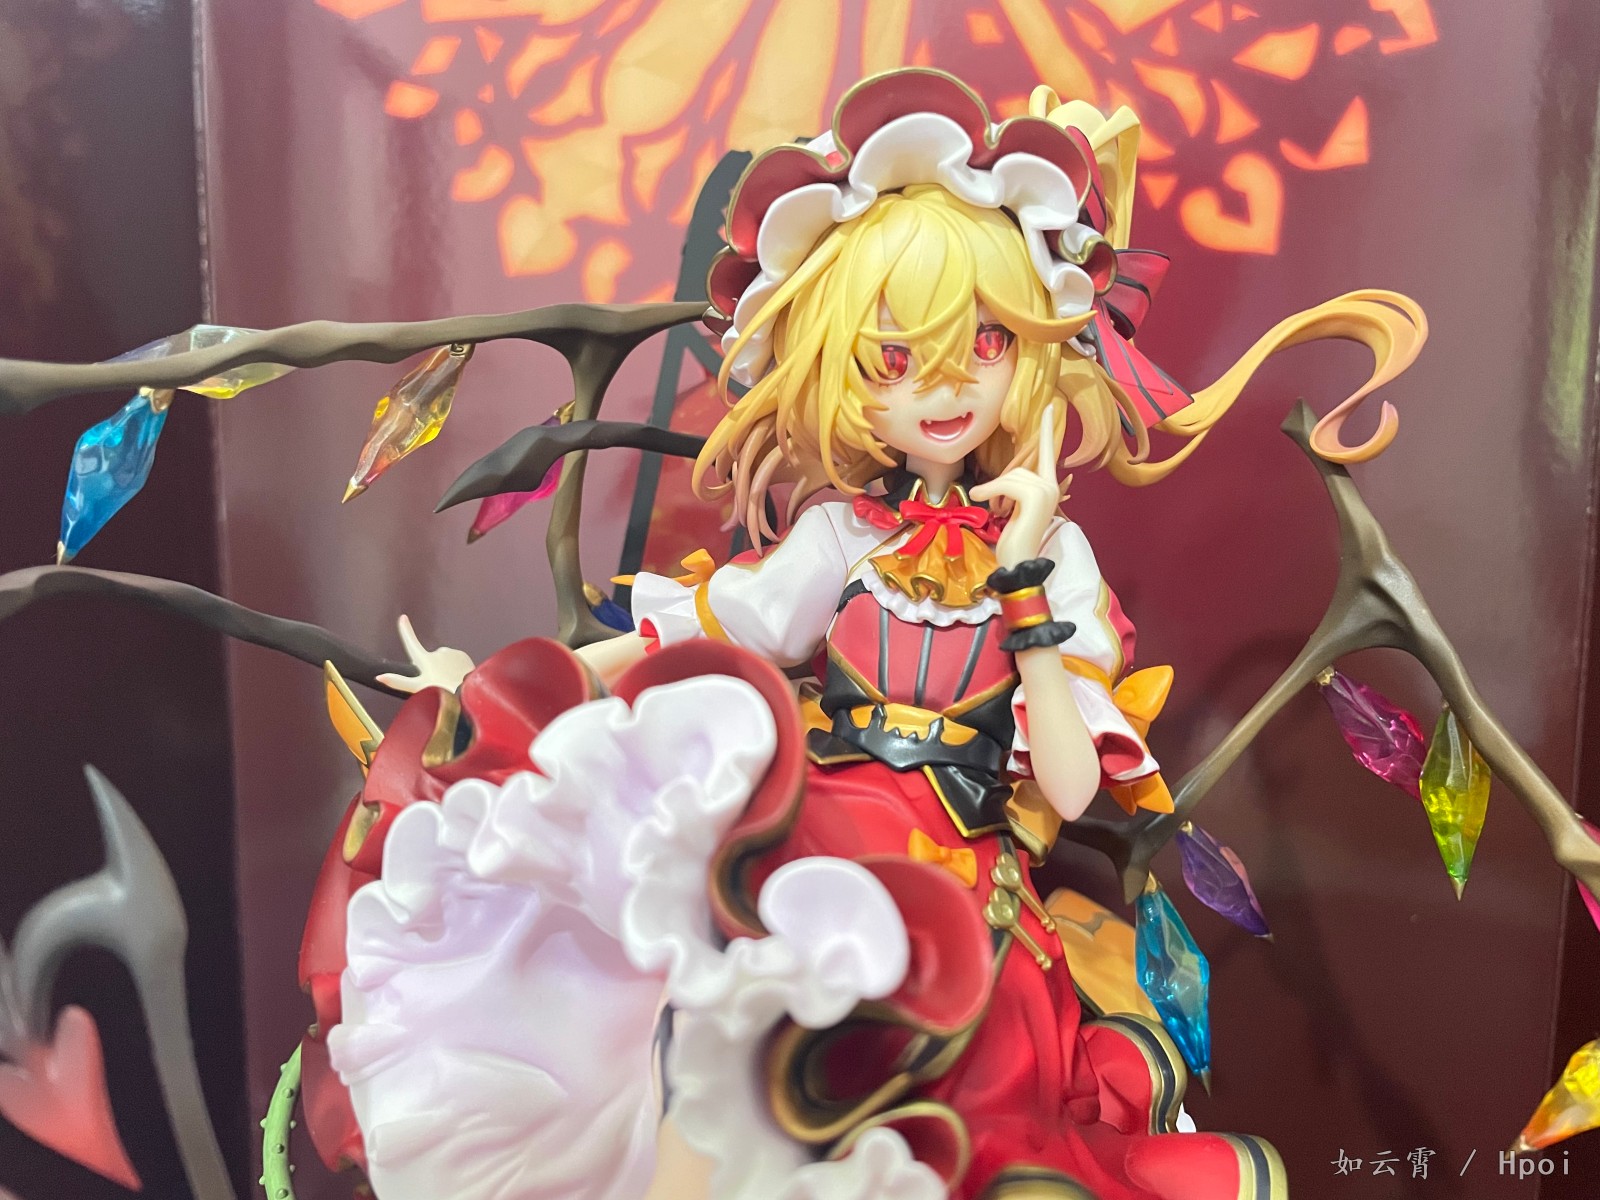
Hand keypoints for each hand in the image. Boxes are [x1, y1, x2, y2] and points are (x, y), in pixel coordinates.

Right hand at [376, 614, 475, 693]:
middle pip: (429, 659)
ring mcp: (450, 653)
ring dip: (444, 669)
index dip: (406, 631)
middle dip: (431, 668)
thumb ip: (397, 682)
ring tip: (448, 683)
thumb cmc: (440, 692)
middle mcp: (437, 652)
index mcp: (424, 659)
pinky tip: (457, 679)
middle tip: (436, 684)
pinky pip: (455, 661)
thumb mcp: (417, 688)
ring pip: (443, 661)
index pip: (411, 643)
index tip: (402, 618)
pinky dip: (455, 669)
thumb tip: (379, 676)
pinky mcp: (462, 655)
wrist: (467, 693)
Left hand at [970, 405, 1063, 567]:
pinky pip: (1008, 484)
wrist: (1019, 564)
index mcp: (1049, 487)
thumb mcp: (1012, 508)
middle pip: (1019, 468)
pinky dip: (992, 491)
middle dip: (999, 482)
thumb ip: (1013, 489)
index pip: (1048, 453)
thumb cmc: (1013, 539)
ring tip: (989, 505)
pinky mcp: (1036, 497)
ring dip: (994, 489)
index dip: (1048, 431)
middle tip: (988, 499)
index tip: (1051, 408)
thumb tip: (1000, 481)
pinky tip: (984, 500)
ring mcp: (1047, 492)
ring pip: (1012, 476)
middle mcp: (1052, 487)